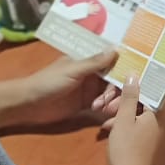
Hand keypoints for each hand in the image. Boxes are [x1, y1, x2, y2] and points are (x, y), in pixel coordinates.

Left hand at [0, 50, 120, 129]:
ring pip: (109, 95)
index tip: (137, 77)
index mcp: (88, 62)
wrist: (28, 104)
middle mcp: (91, 75)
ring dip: (112, 101)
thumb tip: (117, 49)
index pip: (111, 63)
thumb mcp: (73, 70)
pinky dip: (106, 110)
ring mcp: (88, 91)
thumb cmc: (48, 81)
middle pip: (113, 81)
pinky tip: (107, 115)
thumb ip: (95, 62)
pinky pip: (101, 107)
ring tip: (107, 109)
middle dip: (118, 91)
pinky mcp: (84, 107)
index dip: (124, 70)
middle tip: (118, 101)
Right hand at [106, 75, 164, 164]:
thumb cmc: (126, 149)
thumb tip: (135, 74)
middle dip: (125, 108)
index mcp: (163, 114)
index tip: (117, 92)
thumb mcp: (123, 119)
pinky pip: (145, 134)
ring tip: (107, 127)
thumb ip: (130, 96)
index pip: (150, 93)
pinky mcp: (159, 153)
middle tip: (107, 111)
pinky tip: (116, 136)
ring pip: (144, 121)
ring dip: (126, 120)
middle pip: (146, 108)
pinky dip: (132, 132)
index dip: (132, 91)